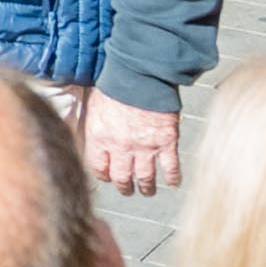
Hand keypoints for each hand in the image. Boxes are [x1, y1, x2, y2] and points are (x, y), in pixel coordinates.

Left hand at [62, 87, 179, 197]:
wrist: (140, 75)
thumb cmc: (116, 84)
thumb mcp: (94, 105)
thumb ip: (95, 126)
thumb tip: (93, 136)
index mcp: (99, 136)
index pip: (98, 167)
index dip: (103, 175)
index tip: (107, 177)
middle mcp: (121, 147)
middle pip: (122, 178)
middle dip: (124, 187)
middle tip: (127, 190)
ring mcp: (145, 148)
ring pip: (145, 178)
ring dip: (146, 187)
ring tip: (147, 190)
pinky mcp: (166, 144)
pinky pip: (170, 169)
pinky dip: (173, 178)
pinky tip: (173, 183)